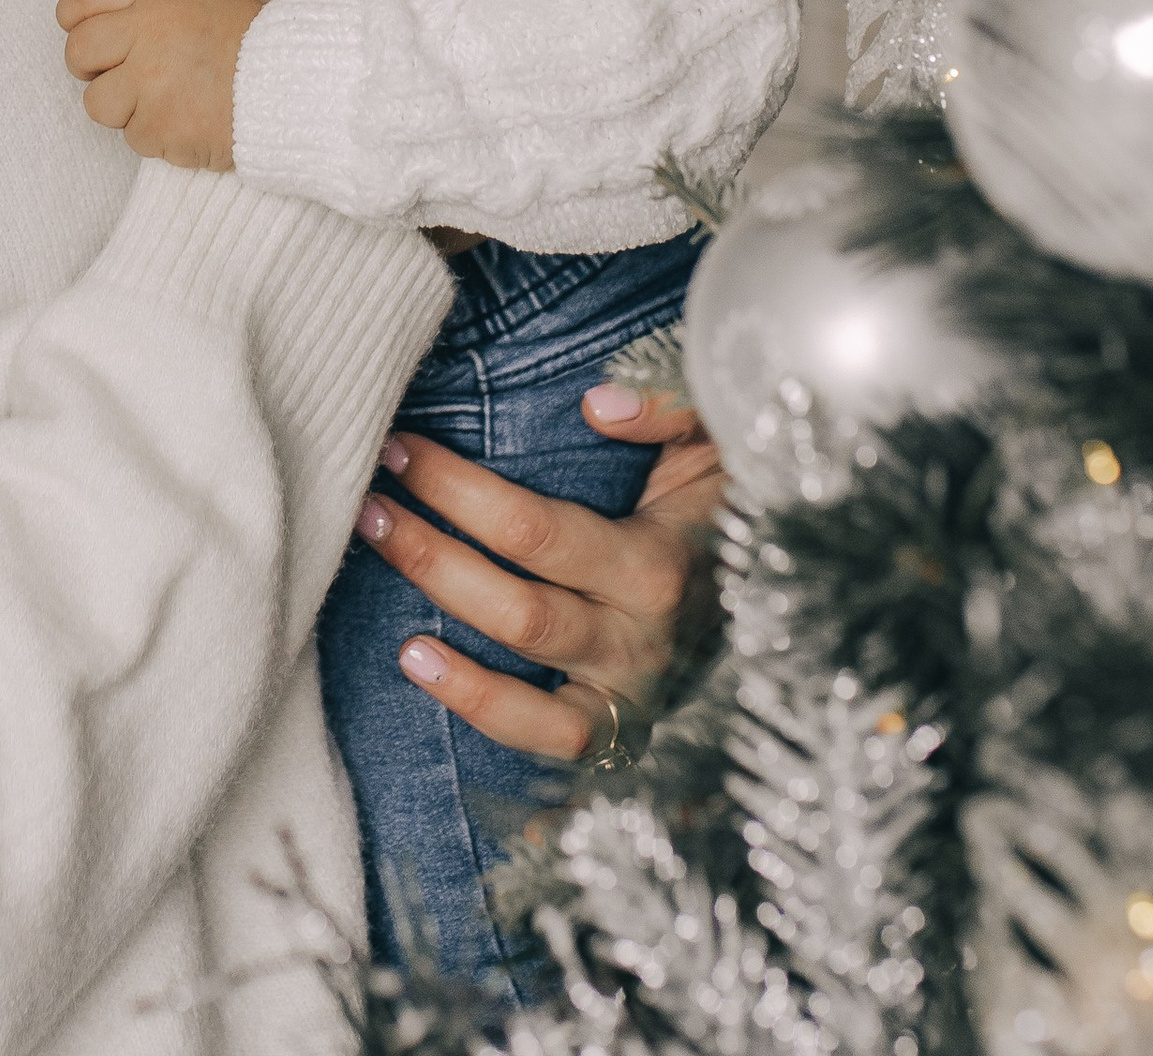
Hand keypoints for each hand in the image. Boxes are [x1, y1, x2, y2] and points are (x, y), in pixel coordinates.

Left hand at [55, 0, 259, 170]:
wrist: (295, 85)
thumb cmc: (247, 42)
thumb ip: (146, 6)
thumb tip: (94, 23)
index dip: (74, 19)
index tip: (83, 33)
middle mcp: (146, 33)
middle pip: (78, 52)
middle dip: (91, 69)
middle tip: (124, 76)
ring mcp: (150, 82)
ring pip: (97, 103)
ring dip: (125, 108)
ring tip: (168, 101)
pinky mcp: (159, 127)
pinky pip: (133, 137)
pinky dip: (157, 135)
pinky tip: (190, 121)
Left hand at [351, 385, 723, 761]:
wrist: (783, 578)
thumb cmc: (722, 494)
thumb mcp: (714, 434)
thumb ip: (669, 406)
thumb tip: (599, 404)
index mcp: (656, 562)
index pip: (534, 530)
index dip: (456, 490)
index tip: (400, 448)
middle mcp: (642, 639)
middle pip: (519, 612)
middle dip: (432, 557)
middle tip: (368, 506)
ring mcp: (630, 695)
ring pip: (532, 699)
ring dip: (453, 661)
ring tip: (394, 621)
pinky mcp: (620, 731)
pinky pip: (553, 748)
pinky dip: (490, 720)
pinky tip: (427, 675)